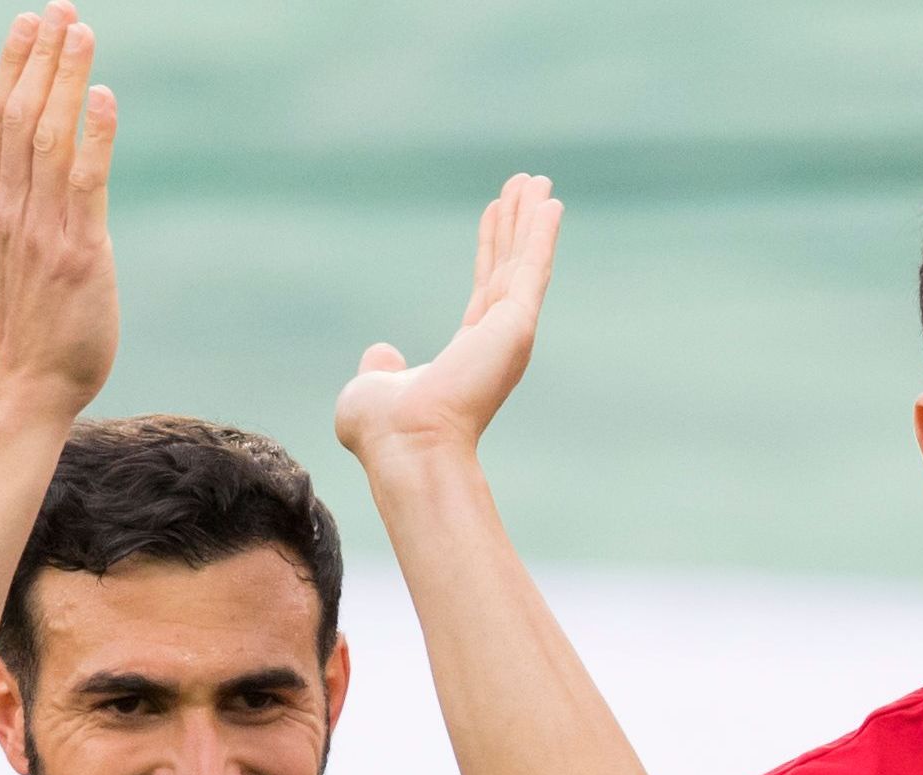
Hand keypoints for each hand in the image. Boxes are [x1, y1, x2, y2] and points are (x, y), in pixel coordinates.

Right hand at [0, 3, 118, 410]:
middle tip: (59, 9)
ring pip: (48, 139)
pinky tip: (104, 96)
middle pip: (19, 118)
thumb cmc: (25, 320)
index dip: (11, 67)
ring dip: (65, 82)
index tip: (28, 22)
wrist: (29, 384)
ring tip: (81, 33)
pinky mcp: (78, 252)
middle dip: (39, 60)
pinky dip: (93, 136)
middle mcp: (12, 209)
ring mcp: (43, 229)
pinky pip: (84, 183)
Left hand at [336, 174, 560, 465]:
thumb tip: (383, 354)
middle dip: (517, 225)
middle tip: (529, 185)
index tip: (495, 212)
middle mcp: (495, 342)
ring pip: (523, 263)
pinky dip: (542, 235)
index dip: (490, 248)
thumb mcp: (372, 387)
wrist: (405, 445)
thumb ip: (381, 368)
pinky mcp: (516, 325)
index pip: (484, 288)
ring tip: (539, 181)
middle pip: (509, 268)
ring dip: (532, 220)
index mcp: (468, 355)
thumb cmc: (385, 431)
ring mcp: (509, 333)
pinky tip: (549, 203)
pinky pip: (532, 268)